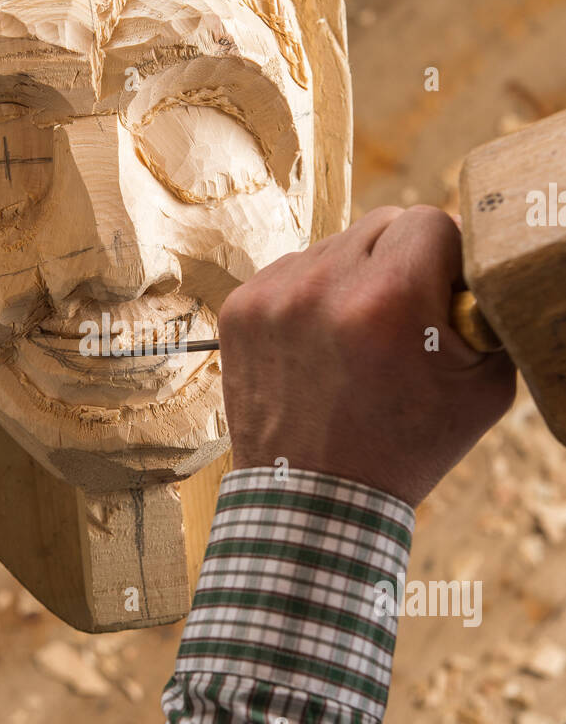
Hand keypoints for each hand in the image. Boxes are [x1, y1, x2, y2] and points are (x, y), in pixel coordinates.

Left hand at [218, 206, 515, 506]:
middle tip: (405, 317)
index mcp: (388, 299)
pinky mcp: (239, 310)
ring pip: (334, 247)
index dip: (448, 254)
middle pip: (382, 224)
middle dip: (403, 261)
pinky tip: (320, 346)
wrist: (315, 501)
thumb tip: (472, 265)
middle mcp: (323, 286)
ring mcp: (272, 297)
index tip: (444, 290)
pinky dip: (311, 298)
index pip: (432, 221)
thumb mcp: (482, 386)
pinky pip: (292, 273)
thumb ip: (484, 310)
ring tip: (357, 340)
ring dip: (354, 278)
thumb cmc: (404, 448)